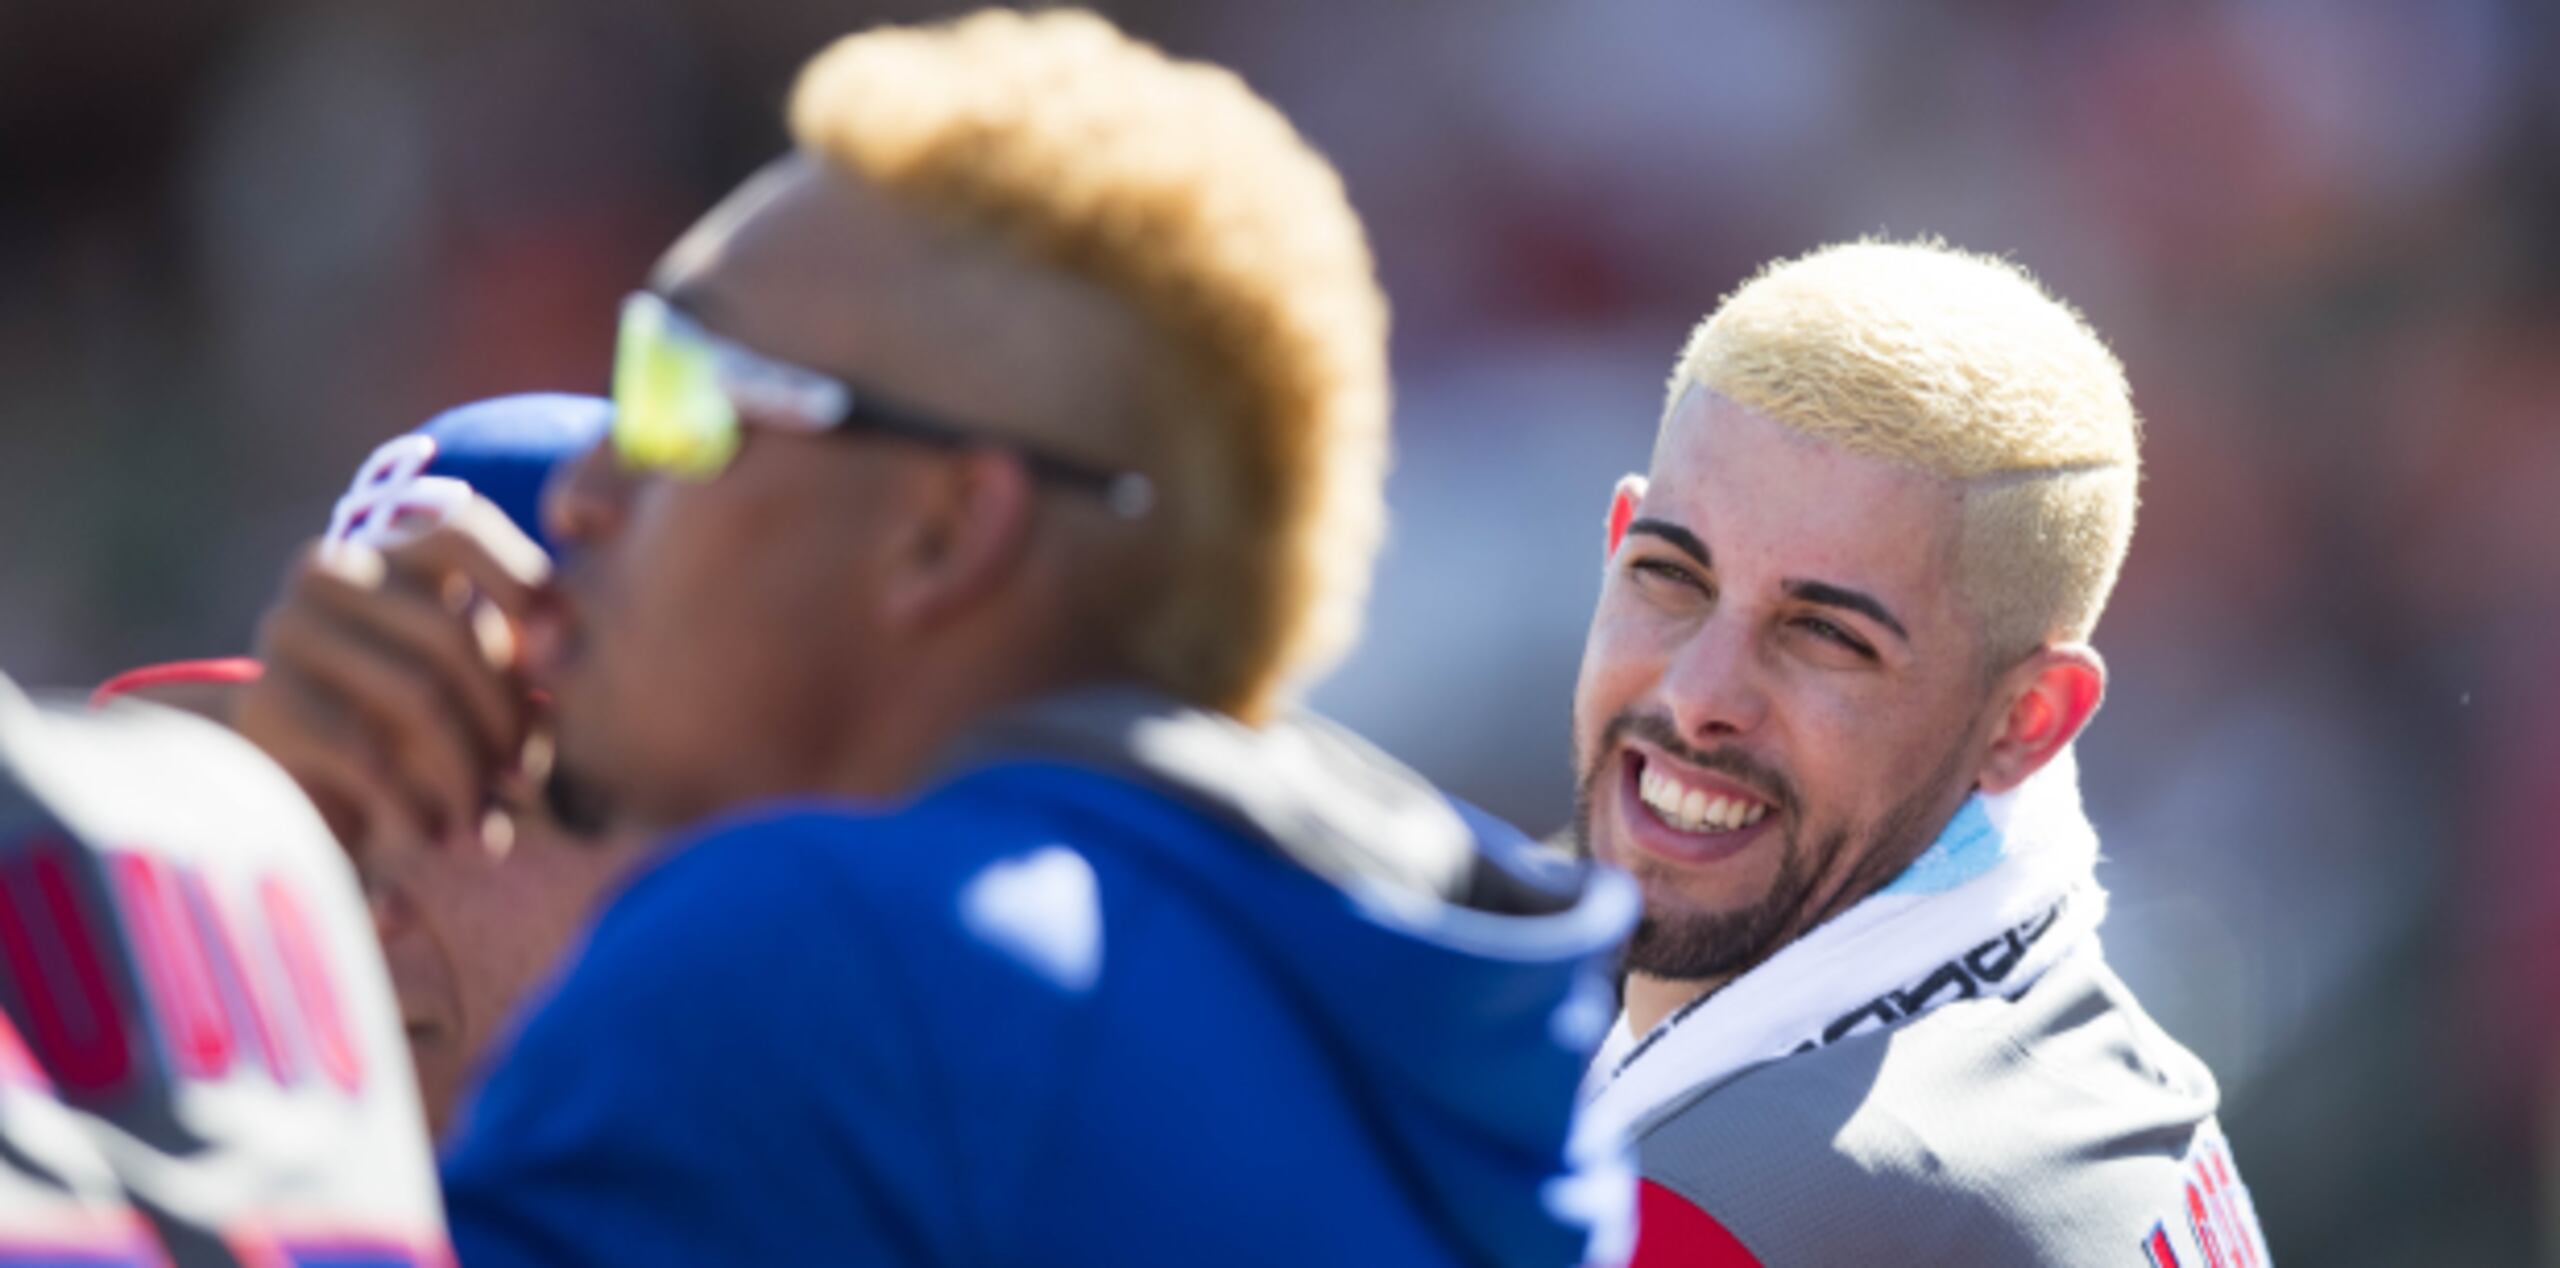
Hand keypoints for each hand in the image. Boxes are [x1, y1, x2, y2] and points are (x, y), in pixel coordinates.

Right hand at [233, 496, 553, 855]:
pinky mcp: (265, 705)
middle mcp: (329, 574)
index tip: (561, 651)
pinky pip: (369, 754)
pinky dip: (417, 805)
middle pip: (456, 632)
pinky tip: (436, 837)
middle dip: (507, 719)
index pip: (461, 530)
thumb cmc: (409, 735)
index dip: (523, 582)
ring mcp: (288, 632)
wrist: (288, 794)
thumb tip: (555, 648)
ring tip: (487, 823)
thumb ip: (519, 662)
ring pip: (420, 695)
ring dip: (469, 774)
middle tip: (523, 780)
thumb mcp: (471, 690)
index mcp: (386, 552)